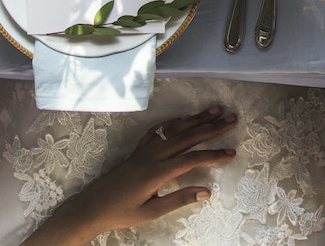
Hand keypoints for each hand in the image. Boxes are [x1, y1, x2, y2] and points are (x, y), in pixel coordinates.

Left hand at [23, 107, 235, 245]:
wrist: (92, 206)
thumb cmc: (122, 212)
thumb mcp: (151, 212)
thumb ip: (179, 200)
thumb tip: (206, 191)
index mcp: (157, 172)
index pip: (192, 159)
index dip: (213, 154)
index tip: (231, 151)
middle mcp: (152, 156)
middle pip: (187, 137)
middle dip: (211, 128)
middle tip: (231, 119)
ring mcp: (144, 150)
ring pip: (174, 130)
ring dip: (196, 120)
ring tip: (214, 111)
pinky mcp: (138, 150)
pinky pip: (158, 131)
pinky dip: (173, 123)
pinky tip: (183, 119)